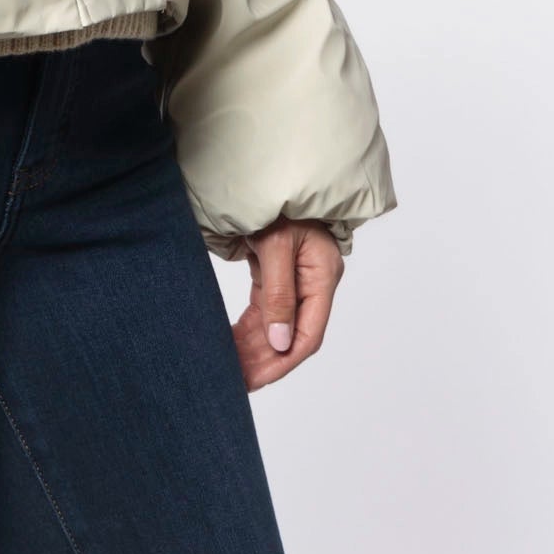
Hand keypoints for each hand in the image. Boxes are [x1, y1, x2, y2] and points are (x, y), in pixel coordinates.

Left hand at [231, 218, 344, 389]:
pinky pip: (266, 309)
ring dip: (255, 347)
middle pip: (292, 335)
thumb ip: (279, 293)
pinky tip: (234, 343)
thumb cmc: (280, 203)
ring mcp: (296, 280)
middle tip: (236, 380)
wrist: (270, 173)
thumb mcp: (277, 245)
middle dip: (265, 360)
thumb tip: (280, 341)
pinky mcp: (277, 274)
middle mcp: (312, 284)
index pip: (308, 334)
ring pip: (277, 325)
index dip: (283, 360)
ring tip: (231, 368)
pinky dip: (251, 328)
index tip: (256, 379)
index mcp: (322, 278)